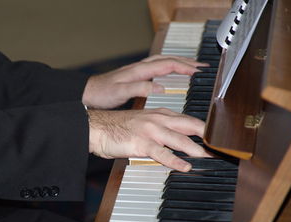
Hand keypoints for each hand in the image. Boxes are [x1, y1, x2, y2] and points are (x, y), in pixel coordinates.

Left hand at [82, 55, 207, 108]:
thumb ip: (140, 89)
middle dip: (186, 62)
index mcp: (139, 71)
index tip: (198, 71)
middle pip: (168, 60)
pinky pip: (157, 67)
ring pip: (163, 62)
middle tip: (201, 67)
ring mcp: (138, 71)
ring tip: (192, 67)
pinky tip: (171, 73)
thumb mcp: (120, 93)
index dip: (184, 67)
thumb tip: (160, 88)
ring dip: (178, 63)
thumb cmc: (102, 93)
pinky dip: (168, 67)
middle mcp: (140, 68)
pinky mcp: (135, 76)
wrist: (89, 93)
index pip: (167, 64)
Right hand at [88, 108, 208, 171]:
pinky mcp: (141, 142)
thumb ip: (161, 130)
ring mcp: (150, 130)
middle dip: (207, 135)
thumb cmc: (119, 127)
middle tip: (220, 146)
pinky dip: (174, 160)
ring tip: (208, 156)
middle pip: (189, 126)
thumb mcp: (144, 123)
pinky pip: (161, 152)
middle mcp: (158, 119)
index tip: (215, 137)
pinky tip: (184, 166)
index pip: (187, 120)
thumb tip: (177, 141)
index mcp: (160, 114)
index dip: (204, 128)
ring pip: (178, 139)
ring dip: (195, 148)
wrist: (98, 127)